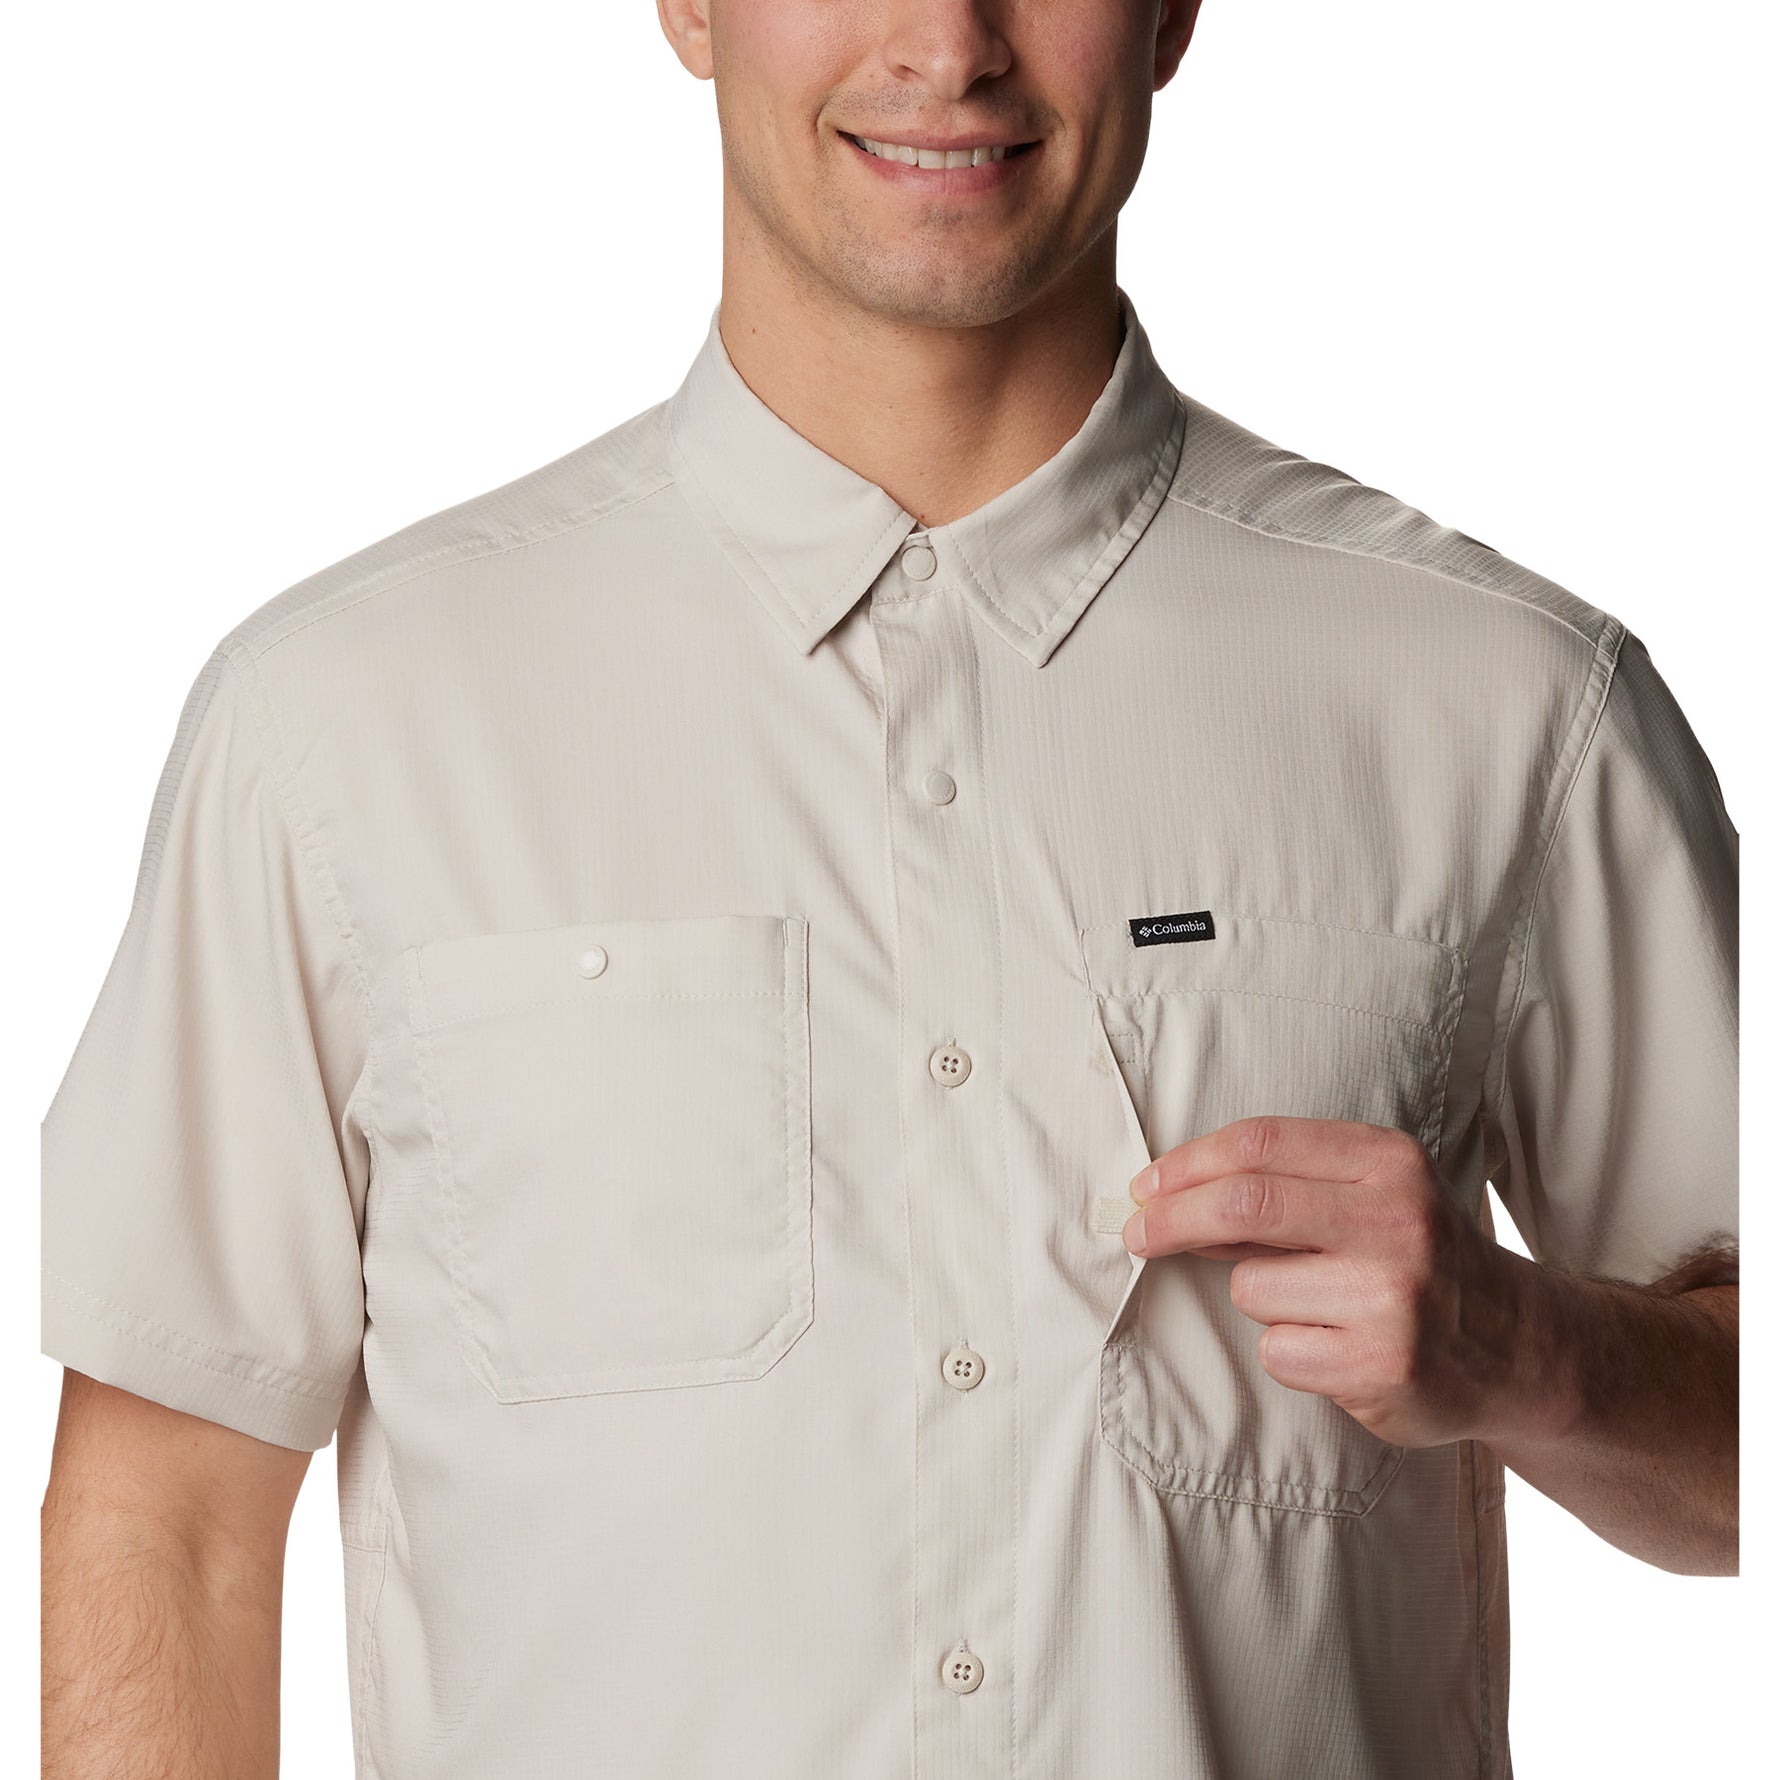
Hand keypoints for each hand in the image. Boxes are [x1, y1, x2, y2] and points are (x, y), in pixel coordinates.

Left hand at [1122, 1115, 1558, 1449]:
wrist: (1520, 1347)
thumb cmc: (1420, 1259)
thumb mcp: (1374, 1194)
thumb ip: (1286, 1183)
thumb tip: (1167, 1193)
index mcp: (1388, 1163)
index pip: (1260, 1144)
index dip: (1188, 1163)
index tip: (1146, 1186)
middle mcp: (1396, 1222)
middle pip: (1244, 1203)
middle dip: (1171, 1219)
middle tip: (1135, 1233)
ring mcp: (1391, 1296)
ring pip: (1251, 1287)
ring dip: (1260, 1299)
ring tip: (1319, 1307)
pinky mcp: (1382, 1365)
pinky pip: (1277, 1351)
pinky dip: (1289, 1351)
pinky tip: (1340, 1349)